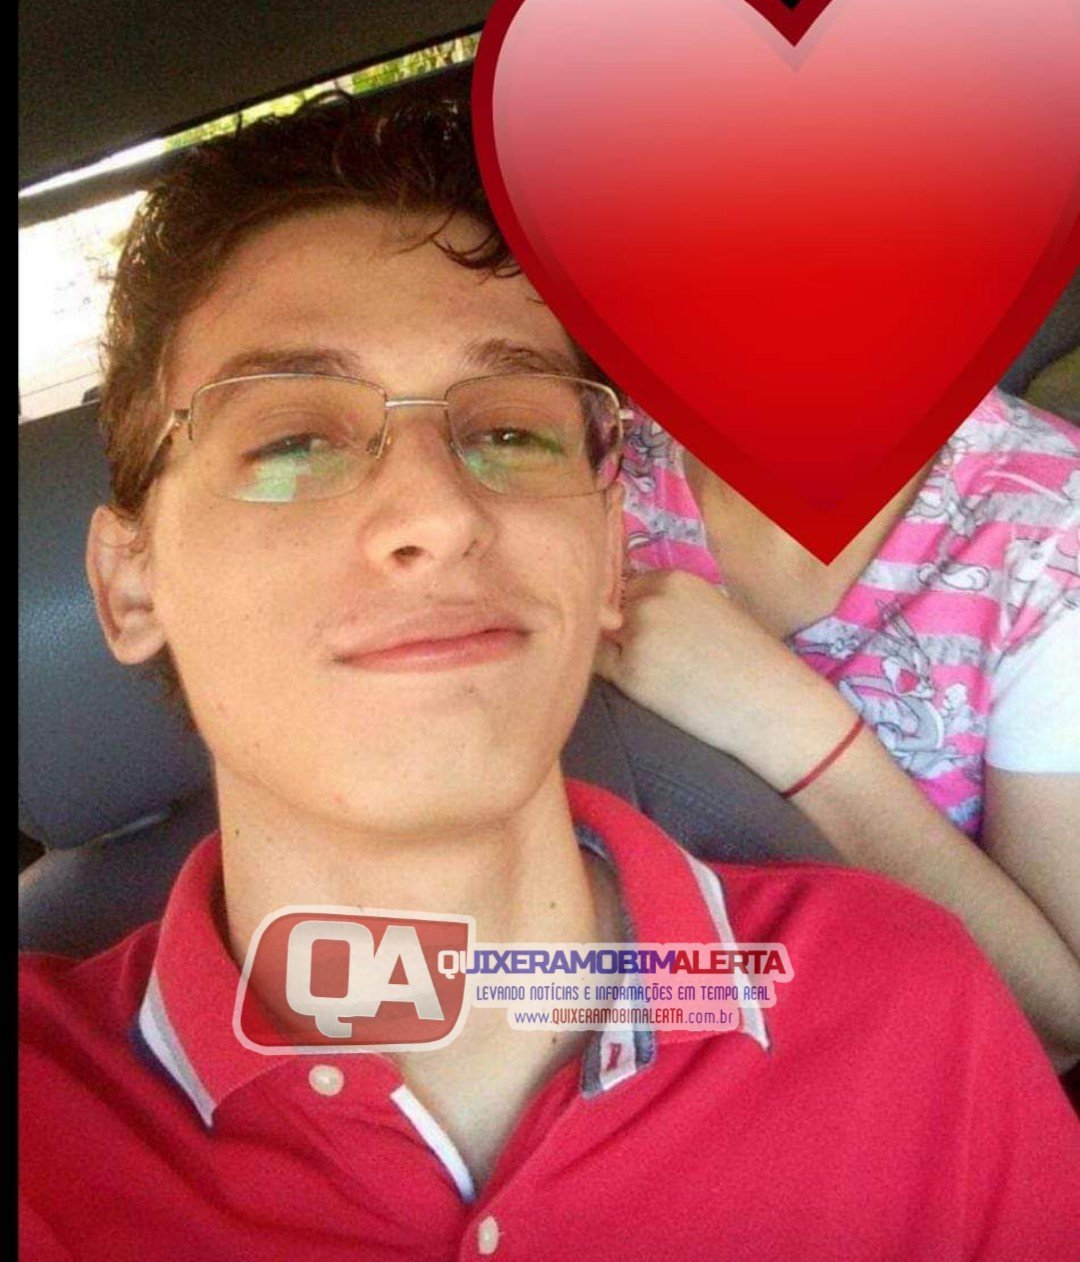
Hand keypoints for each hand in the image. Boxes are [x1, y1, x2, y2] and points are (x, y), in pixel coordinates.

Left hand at [594, 569, 856, 786]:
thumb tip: (625, 614)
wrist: (773, 705)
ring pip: (602, 639)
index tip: (653, 633)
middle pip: (610, 610)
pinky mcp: (630, 674)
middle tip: (657, 661)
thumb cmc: (754, 663)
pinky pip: (600, 669)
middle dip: (622, 632)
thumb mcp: (713, 611)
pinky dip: (612, 677)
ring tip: (657, 677)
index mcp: (675, 579)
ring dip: (615, 655)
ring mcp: (637, 636)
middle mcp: (650, 600)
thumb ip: (672, 606)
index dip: (635, 610)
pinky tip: (646, 690)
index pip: (630, 587)